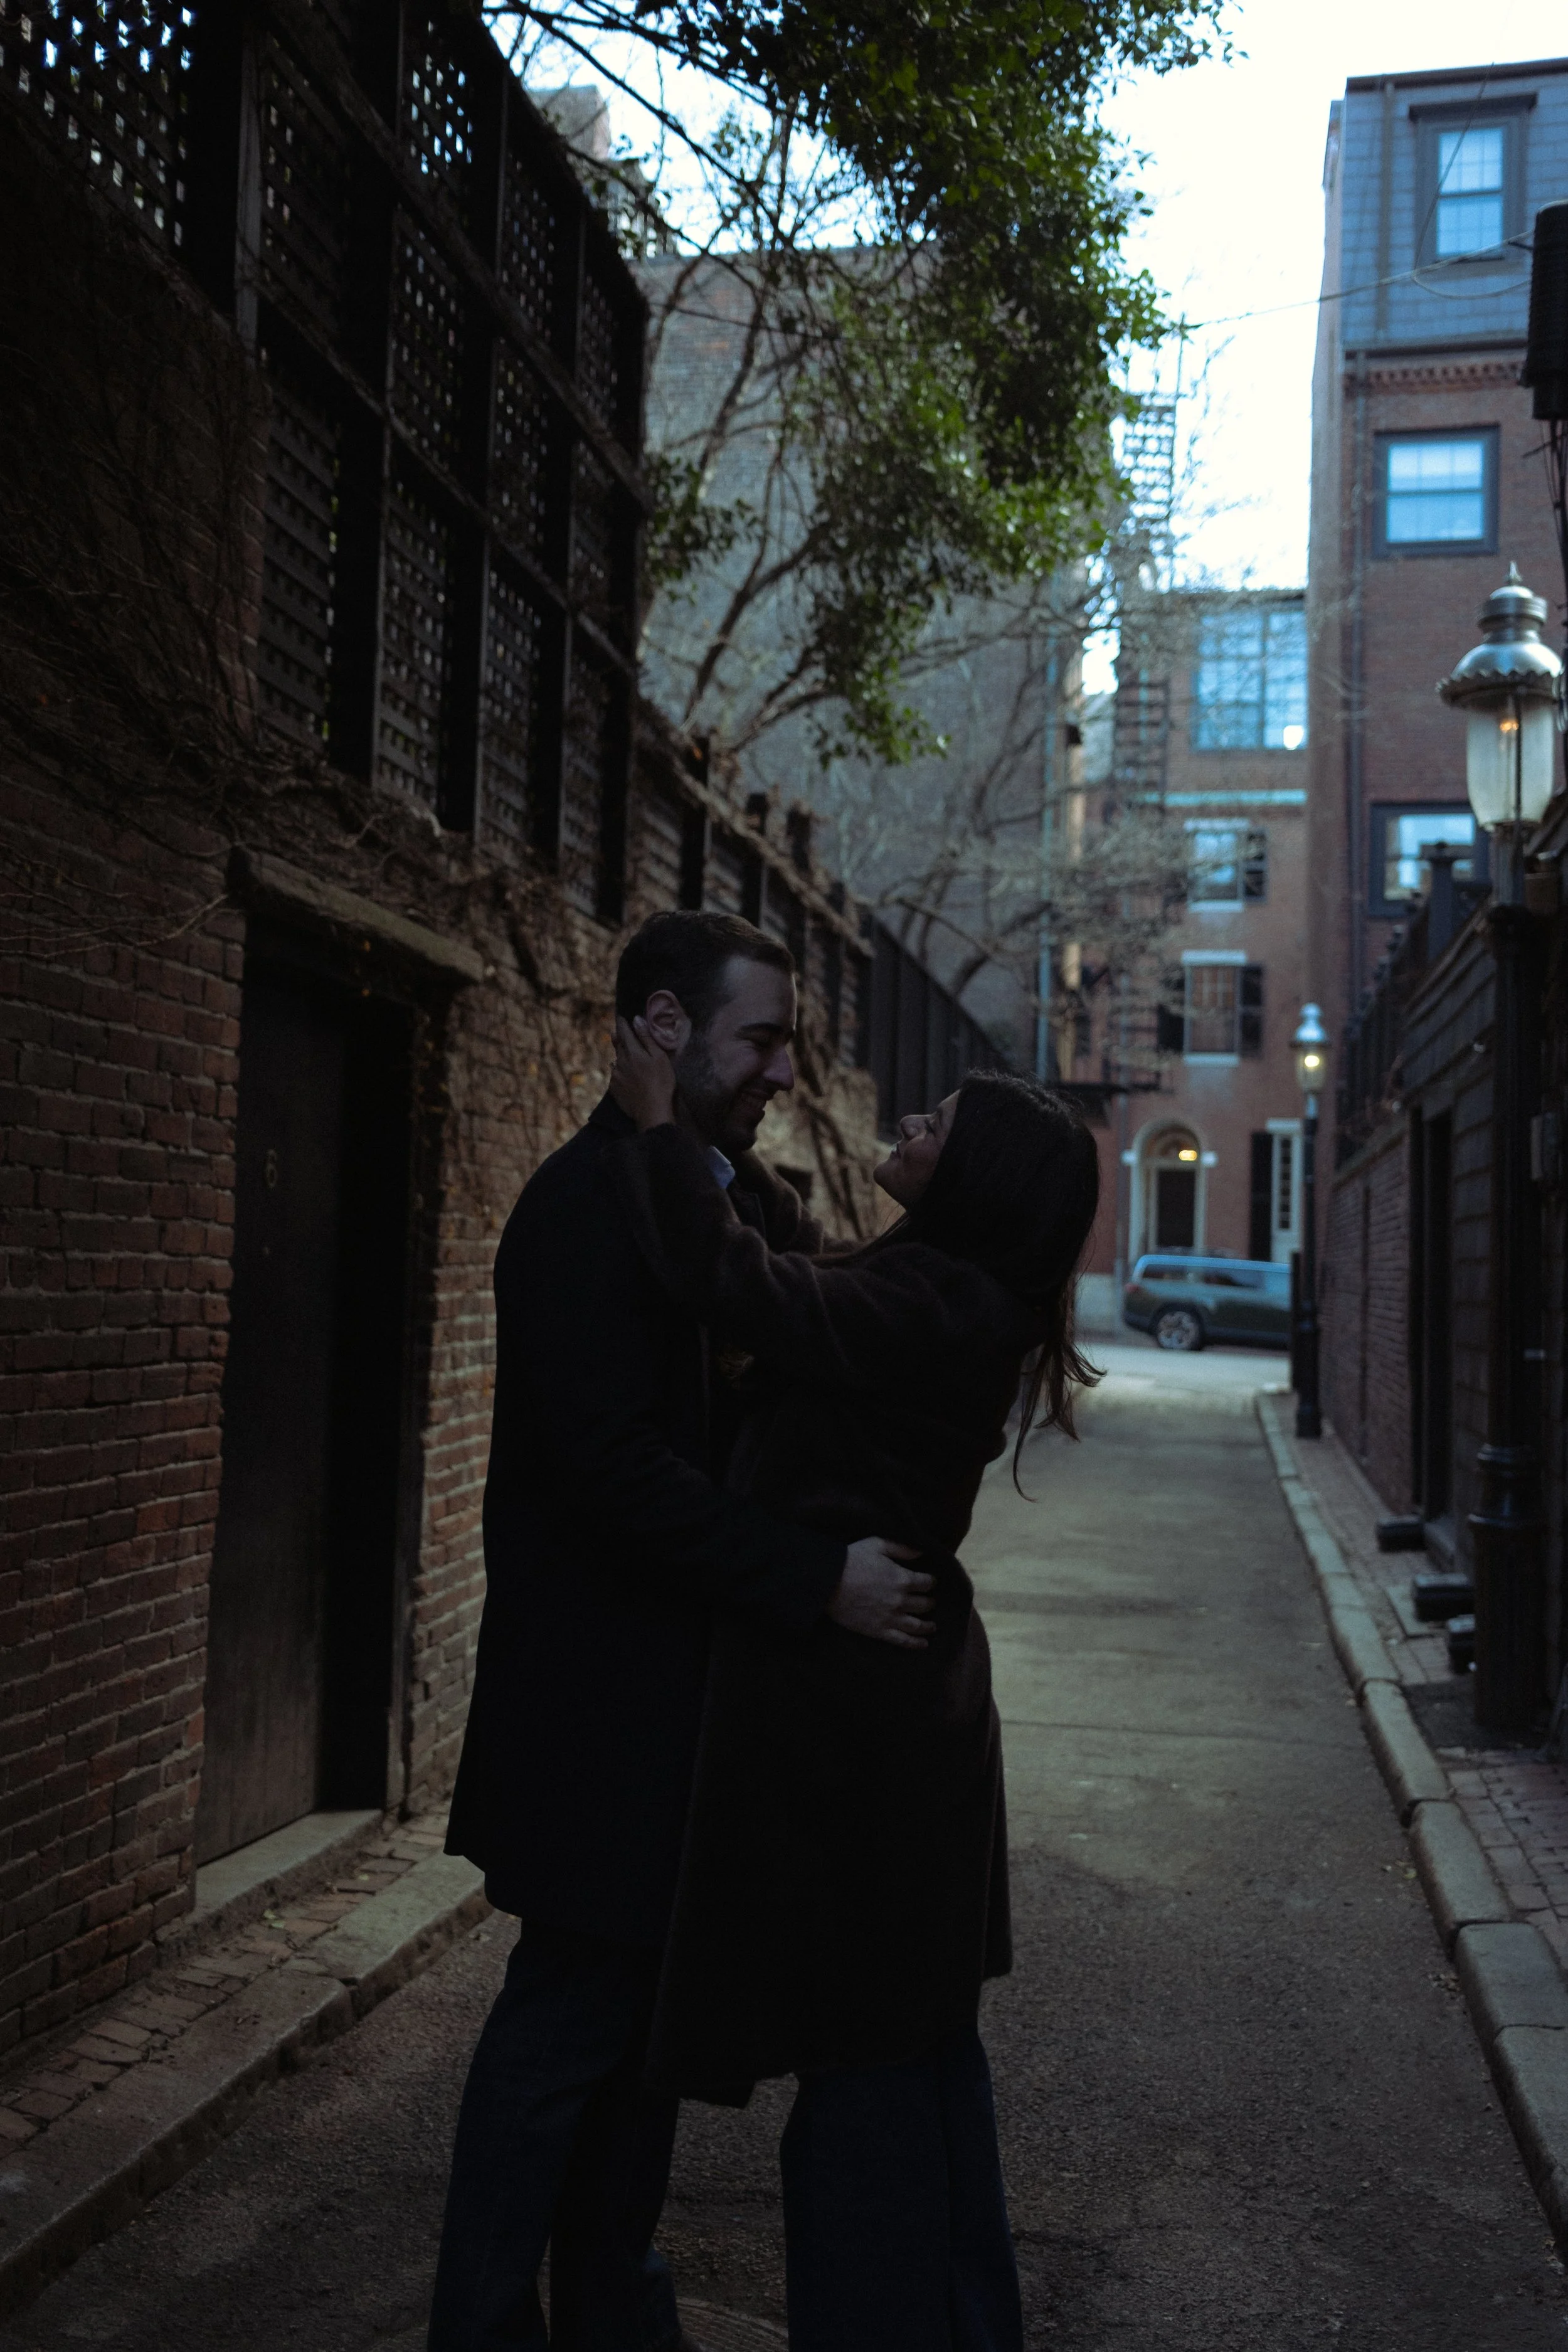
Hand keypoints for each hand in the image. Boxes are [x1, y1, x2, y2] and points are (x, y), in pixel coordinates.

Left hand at [610, 1014, 678, 1132]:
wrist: (652, 1111)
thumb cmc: (661, 1082)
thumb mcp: (659, 1057)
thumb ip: (646, 1038)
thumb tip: (636, 1020)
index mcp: (632, 1051)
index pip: (624, 1032)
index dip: (623, 1023)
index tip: (621, 1017)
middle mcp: (620, 1061)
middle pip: (618, 1045)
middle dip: (618, 1037)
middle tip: (617, 1031)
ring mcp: (615, 1075)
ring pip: (615, 1060)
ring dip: (619, 1055)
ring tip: (622, 1053)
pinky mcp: (614, 1088)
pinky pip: (614, 1074)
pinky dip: (618, 1070)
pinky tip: (623, 1073)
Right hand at [828, 1538, 934, 1649]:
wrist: (828, 1582)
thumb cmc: (851, 1560)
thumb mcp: (877, 1544)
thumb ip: (901, 1548)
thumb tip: (920, 1552)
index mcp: (902, 1578)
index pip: (926, 1583)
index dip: (930, 1581)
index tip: (930, 1582)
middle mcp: (900, 1600)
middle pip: (924, 1604)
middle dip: (929, 1602)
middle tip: (930, 1602)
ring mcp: (890, 1618)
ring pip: (917, 1625)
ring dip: (927, 1626)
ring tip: (932, 1626)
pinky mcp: (879, 1631)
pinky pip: (902, 1640)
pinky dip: (915, 1643)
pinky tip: (923, 1644)